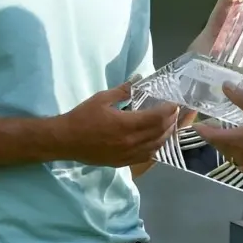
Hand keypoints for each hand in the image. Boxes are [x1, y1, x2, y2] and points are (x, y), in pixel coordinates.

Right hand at [57, 81, 178, 166]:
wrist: (66, 140)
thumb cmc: (83, 117)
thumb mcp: (102, 98)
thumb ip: (123, 91)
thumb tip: (138, 80)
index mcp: (127, 124)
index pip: (157, 118)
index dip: (169, 111)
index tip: (175, 103)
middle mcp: (131, 142)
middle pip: (160, 133)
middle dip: (171, 122)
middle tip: (177, 112)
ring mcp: (128, 155)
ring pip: (155, 146)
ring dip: (166, 136)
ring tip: (171, 126)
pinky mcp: (122, 162)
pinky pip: (146, 157)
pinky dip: (156, 148)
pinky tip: (158, 142)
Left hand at [193, 83, 242, 174]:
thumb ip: (242, 98)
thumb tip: (225, 85)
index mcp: (237, 140)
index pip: (212, 136)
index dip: (203, 130)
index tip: (196, 125)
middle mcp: (239, 156)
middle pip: (220, 146)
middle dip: (214, 137)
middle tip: (211, 126)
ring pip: (230, 155)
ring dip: (226, 145)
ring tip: (227, 133)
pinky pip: (241, 162)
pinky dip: (237, 152)